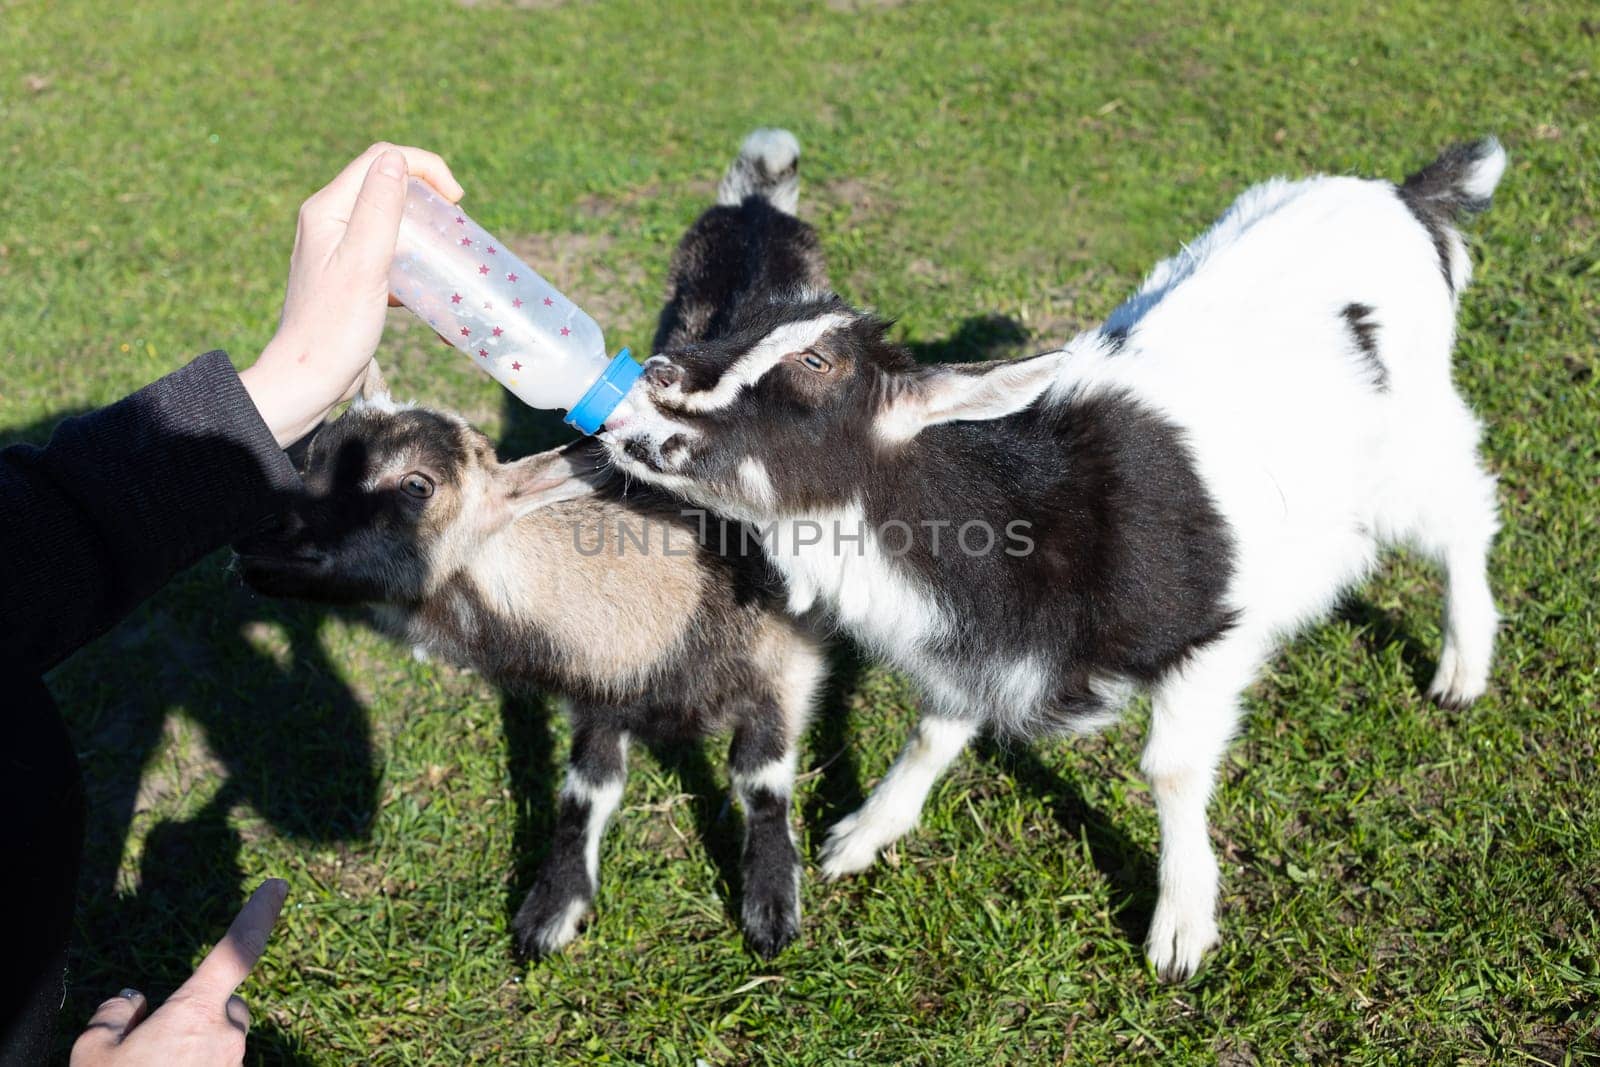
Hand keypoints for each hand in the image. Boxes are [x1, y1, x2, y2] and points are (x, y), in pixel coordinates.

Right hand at [70, 879, 288, 1066]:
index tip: (279, 884)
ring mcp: (237, 1065)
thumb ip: (114, 1015)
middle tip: (150, 1049)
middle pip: (224, 1007)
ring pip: (220, 1043)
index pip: (236, 949)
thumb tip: (131, 1003)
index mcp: (197, 1011)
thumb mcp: (93, 1052)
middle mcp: (228, 1034)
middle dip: (196, 1016)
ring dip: (195, 1051)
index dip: (259, 913)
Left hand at [240, 143, 463, 445]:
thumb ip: (378, 208)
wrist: (309, 379)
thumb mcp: (363, 264)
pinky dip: (412, 265)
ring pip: (391, 220)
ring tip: (445, 259)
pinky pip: (387, 253)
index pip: (381, 160)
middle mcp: (330, 221)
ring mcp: (339, 248)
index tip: (457, 201)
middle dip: (428, 198)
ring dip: (423, 234)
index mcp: (328, 210)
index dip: (425, 167)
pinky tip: (423, 292)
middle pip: (387, 185)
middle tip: (456, 227)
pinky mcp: (349, 275)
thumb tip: (396, 159)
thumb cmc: (335, 326)